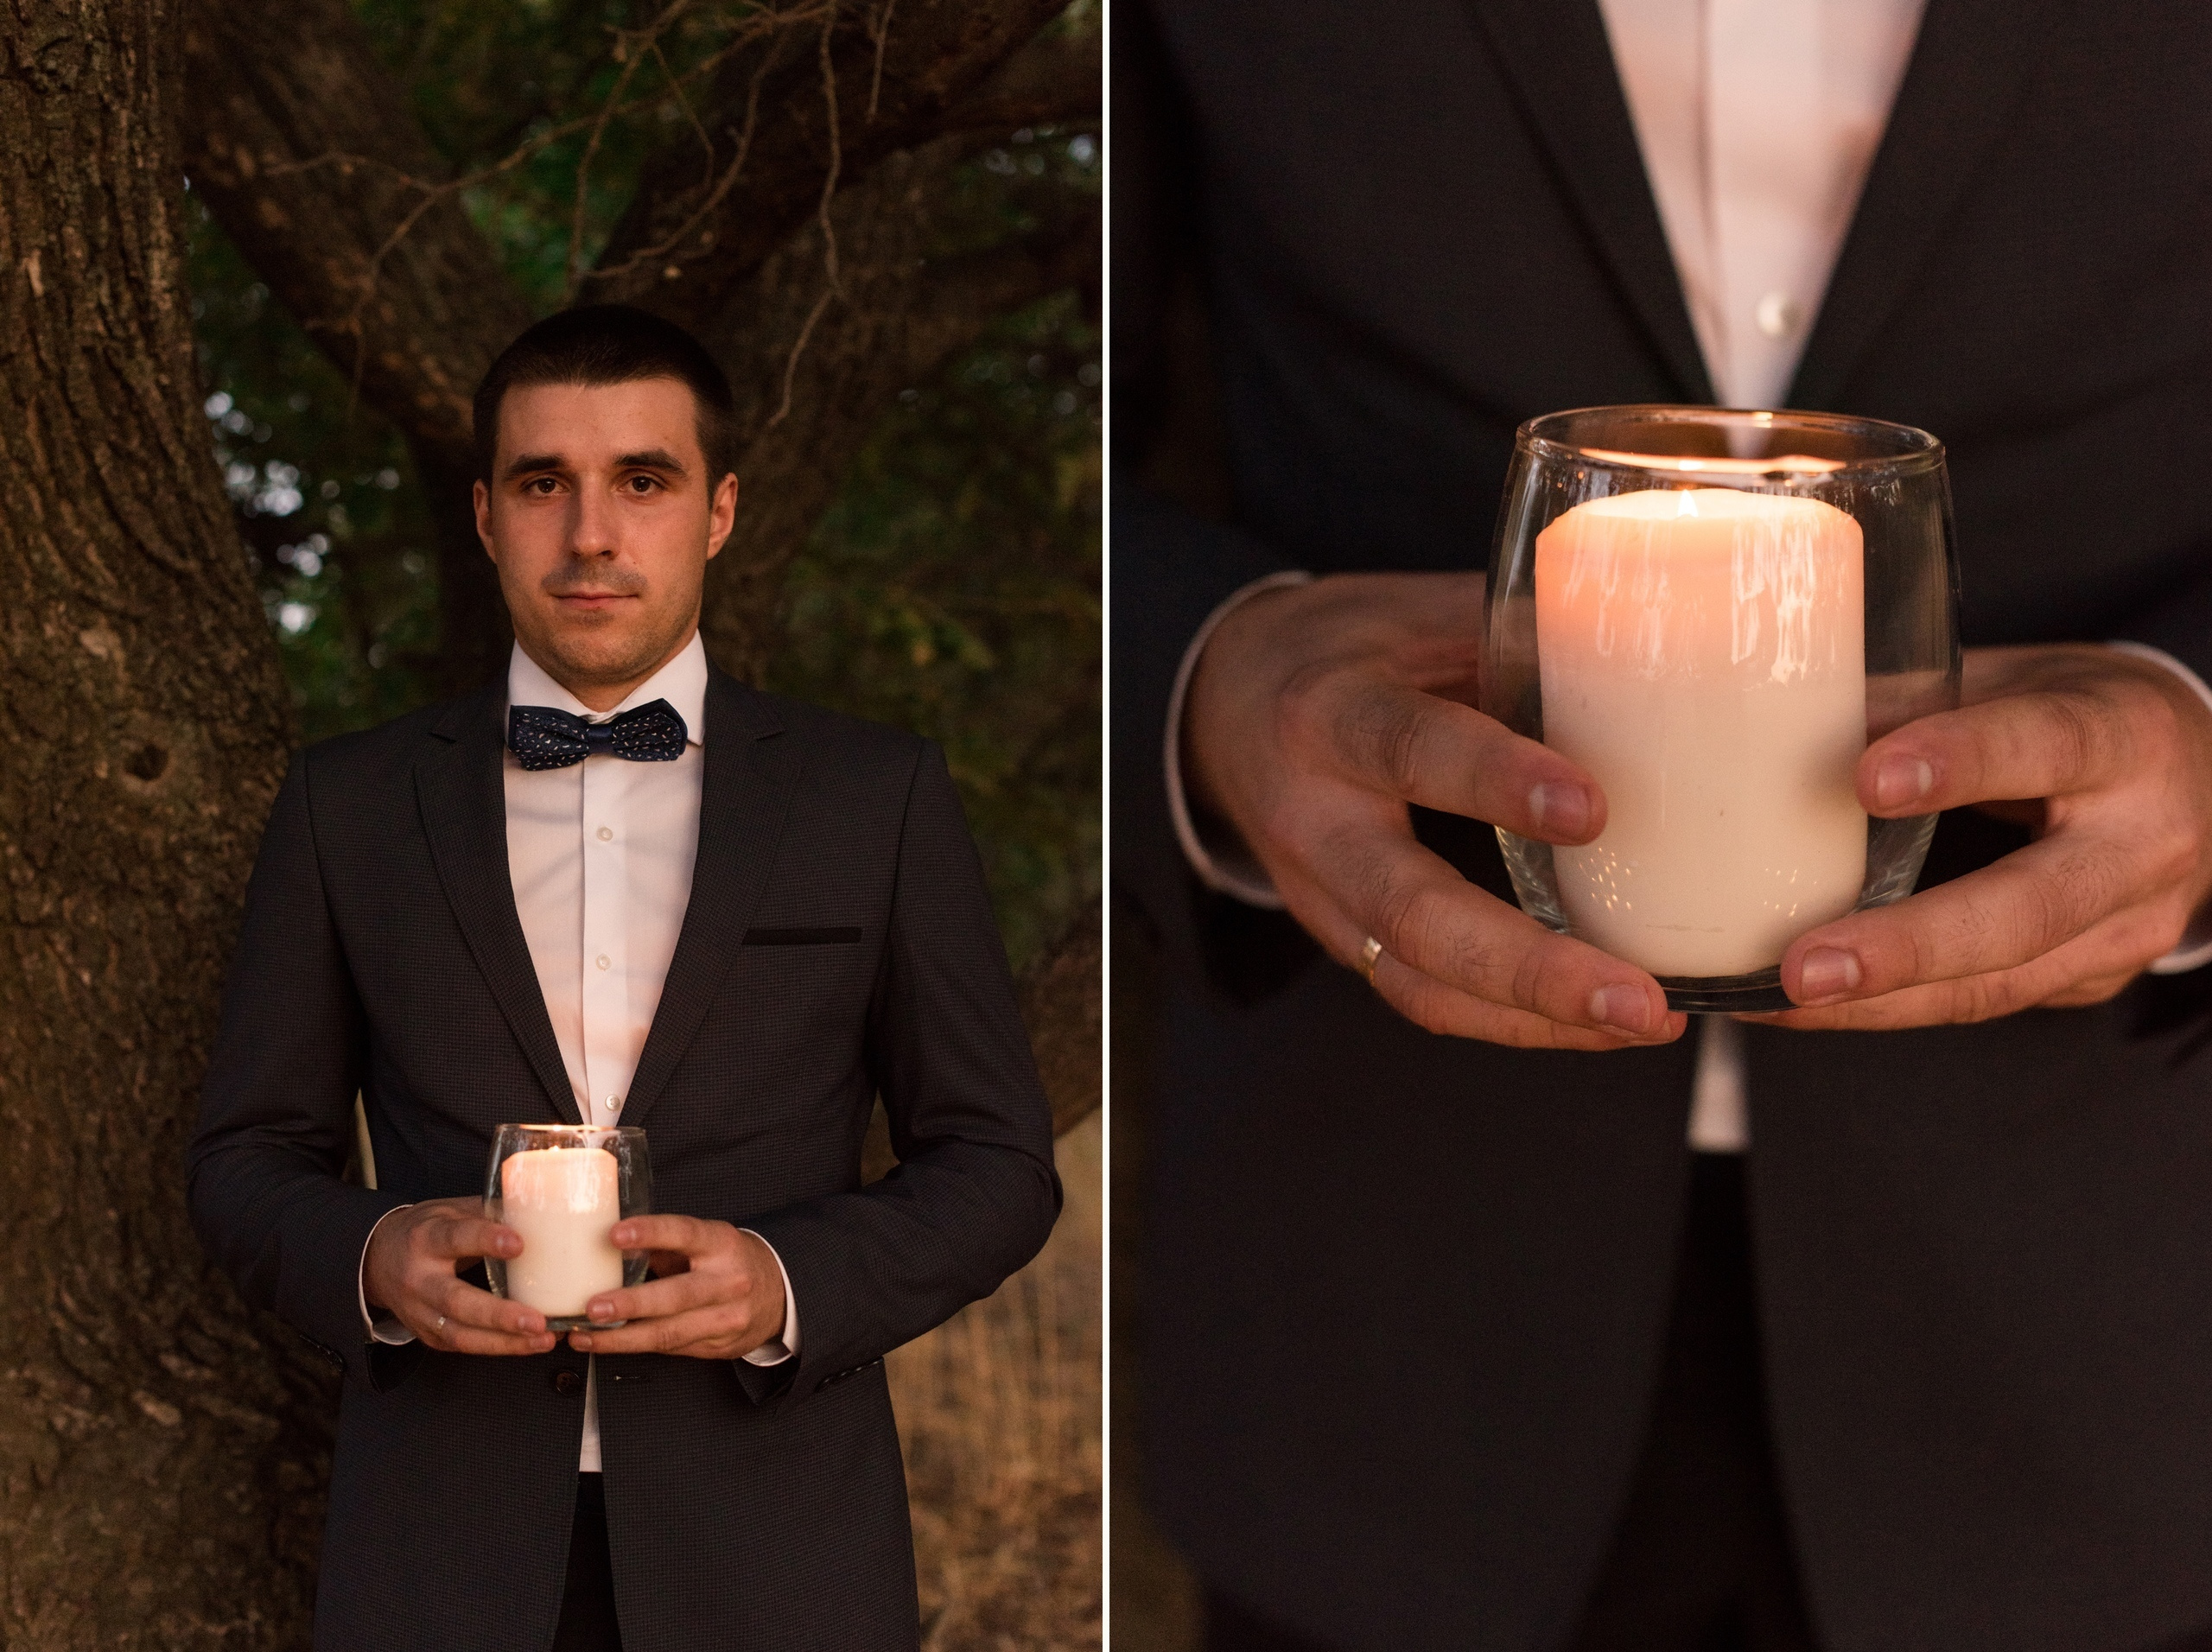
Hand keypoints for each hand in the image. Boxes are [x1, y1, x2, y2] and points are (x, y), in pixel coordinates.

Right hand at [363, 1196, 554, 1354]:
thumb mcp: (451, 1211)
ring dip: (505, 1341)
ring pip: (460, 1334)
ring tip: (543, 1337)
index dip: (485, 1240)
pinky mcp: (428, 1335)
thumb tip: (537, 1208)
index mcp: (426, 1238)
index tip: (518, 1243)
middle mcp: (419, 1279)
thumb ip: (488, 1212)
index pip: (455, 1238)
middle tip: (536, 1319)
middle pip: (456, 1301)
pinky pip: (464, 1346)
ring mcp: (421, 1312)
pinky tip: (528, 1343)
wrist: (379, 1260)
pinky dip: (499, 1347)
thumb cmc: (426, 1231)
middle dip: (498, 1314)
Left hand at [566, 1217, 787, 1359]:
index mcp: (722, 1245)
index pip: (685, 1234)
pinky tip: (604, 1343)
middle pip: (677, 1296)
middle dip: (632, 1303)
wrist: (778, 1297)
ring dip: (621, 1337)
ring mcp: (726, 1319)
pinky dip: (633, 1347)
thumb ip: (665, 1244)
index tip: (615, 1234)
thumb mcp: (706, 1241)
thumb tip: (609, 1243)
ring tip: (585, 1335)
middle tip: (592, 1306)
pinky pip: (670, 1348)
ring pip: (669, 1333)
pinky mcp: (718, 1347)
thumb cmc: (729, 1262)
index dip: (651, 1233)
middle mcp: (729, 1282)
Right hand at [1185, 572, 1686, 1048]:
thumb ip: (1516, 635)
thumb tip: (1656, 642)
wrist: (1231, 705)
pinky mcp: (1342, 938)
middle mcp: (1313, 817)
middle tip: (1637, 997)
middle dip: (1528, 965)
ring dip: (1532, 1015)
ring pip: (1417, 979)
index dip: (1494, 781)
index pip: (1408, 748)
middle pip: (1411, 912)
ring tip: (1642, 1021)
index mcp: (1330, 713)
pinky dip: (1511, 1020)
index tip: (1591, 811)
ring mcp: (1320, 894)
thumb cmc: (1349, 652)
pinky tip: (1595, 1020)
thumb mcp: (1416, 615)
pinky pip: (1423, 997)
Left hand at [1751, 644, 2211, 1028]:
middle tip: (1805, 966)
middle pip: (2027, 910)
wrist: (2196, 787)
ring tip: (1776, 999)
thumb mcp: (2018, 681)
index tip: (1867, 778)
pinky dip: (1888, 1009)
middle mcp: (2142, 845)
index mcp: (2125, 740)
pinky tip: (1803, 1005)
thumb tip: (1783, 715)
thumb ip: (1917, 699)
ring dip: (1880, 1002)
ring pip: (2002, 982)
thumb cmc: (2080, 719)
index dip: (1962, 760)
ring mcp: (2127, 928)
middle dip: (1909, 946)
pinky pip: (1984, 1001)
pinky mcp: (2094, 979)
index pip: (2048, 745)